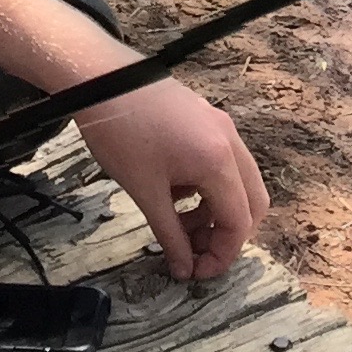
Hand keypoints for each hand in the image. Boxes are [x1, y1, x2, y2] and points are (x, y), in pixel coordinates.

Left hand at [75, 74, 275, 283]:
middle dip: (228, 233)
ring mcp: (221, 126)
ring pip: (239, 182)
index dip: (223, 254)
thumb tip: (184, 268)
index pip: (239, 221)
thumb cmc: (119, 134)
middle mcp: (230, 142)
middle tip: (194, 251)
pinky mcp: (207, 119)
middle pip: (252, 202)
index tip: (197, 272)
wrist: (99, 79)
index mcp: (218, 161)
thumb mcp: (145, 192)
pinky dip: (208, 186)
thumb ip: (170, 234)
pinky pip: (223, 162)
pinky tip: (174, 191)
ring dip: (216, 210)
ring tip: (177, 223)